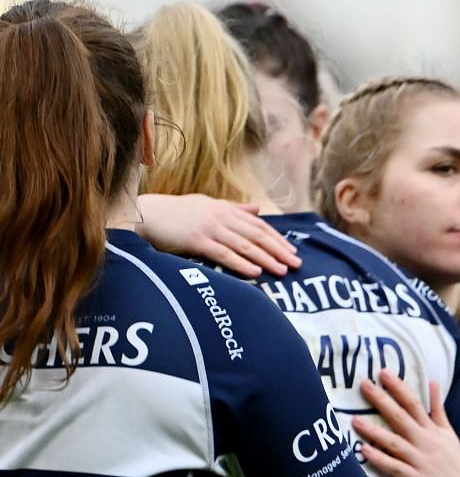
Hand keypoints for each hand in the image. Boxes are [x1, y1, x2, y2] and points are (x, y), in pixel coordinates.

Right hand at [135, 194, 299, 276]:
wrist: (145, 214)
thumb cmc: (176, 211)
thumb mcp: (206, 204)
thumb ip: (233, 208)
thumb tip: (257, 209)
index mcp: (225, 209)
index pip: (258, 225)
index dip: (277, 238)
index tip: (292, 251)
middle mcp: (220, 217)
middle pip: (257, 235)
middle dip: (279, 250)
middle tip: (296, 264)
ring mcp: (209, 228)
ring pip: (245, 245)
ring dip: (265, 259)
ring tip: (281, 270)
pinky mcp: (196, 241)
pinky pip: (223, 254)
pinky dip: (241, 263)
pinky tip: (255, 272)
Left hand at [352, 371, 459, 476]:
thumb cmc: (456, 462)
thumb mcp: (450, 433)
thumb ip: (438, 409)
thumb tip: (433, 382)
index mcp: (432, 429)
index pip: (414, 403)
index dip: (398, 387)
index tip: (383, 372)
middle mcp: (426, 441)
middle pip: (401, 417)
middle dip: (382, 400)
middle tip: (364, 384)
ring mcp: (421, 461)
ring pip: (394, 442)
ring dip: (374, 431)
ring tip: (355, 420)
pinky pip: (395, 467)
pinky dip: (380, 459)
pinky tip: (364, 451)